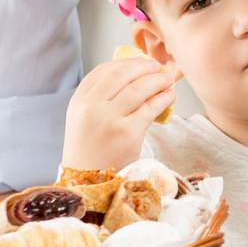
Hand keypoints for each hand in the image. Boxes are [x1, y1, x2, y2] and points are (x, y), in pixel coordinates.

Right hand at [62, 56, 177, 170]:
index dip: (127, 62)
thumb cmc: (90, 148)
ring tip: (167, 79)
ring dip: (158, 79)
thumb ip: (101, 95)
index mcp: (78, 101)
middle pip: (123, 74)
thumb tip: (135, 70)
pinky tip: (168, 96)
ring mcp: (109, 120)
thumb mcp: (84, 118)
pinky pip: (150, 108)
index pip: (104, 70)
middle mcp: (91, 108)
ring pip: (139, 88)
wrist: (88, 184)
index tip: (141, 62)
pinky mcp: (127, 134)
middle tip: (158, 67)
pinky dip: (163, 98)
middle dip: (145, 66)